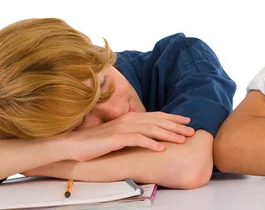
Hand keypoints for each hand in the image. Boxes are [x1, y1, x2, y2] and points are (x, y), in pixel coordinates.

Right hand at [62, 111, 194, 161]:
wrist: (73, 145)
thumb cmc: (95, 142)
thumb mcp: (117, 134)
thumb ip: (131, 131)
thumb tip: (147, 133)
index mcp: (130, 116)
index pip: (156, 116)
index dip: (173, 118)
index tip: (187, 121)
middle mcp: (128, 119)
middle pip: (157, 121)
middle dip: (176, 126)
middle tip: (191, 131)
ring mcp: (122, 128)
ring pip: (151, 130)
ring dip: (168, 135)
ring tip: (182, 140)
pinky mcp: (115, 139)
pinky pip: (136, 140)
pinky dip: (150, 143)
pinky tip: (160, 148)